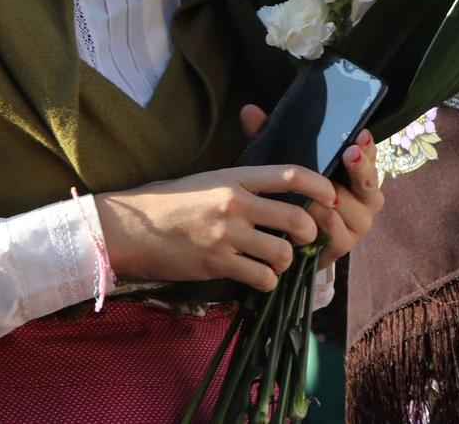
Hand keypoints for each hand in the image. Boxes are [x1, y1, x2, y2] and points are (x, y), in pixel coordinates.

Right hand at [93, 162, 334, 293]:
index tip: (330, 194)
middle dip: (310, 231)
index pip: (290, 175)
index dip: (319, 185)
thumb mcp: (208, 179)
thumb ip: (242, 182)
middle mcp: (234, 204)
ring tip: (279, 261)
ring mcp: (226, 236)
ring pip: (282, 253)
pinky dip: (268, 282)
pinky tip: (261, 279)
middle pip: (296, 218)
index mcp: (235, 178)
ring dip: (288, 261)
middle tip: (306, 237)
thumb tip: (278, 187)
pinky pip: (260, 278)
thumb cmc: (168, 201)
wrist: (128, 227)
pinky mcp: (215, 265)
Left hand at [236, 104, 382, 270]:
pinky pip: (333, 231)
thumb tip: (249, 110)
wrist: (287, 245)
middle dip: (358, 166)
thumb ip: (270, 138)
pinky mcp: (344, 246)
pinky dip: (317, 224)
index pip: (369, 155)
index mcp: (357, 173)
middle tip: (349, 152)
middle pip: (368, 180)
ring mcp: (358, 223)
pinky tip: (304, 219)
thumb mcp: (282, 167)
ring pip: (344, 206)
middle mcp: (366, 197)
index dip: (366, 146)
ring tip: (309, 194)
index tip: (359, 135)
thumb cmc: (291, 198)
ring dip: (325, 200)